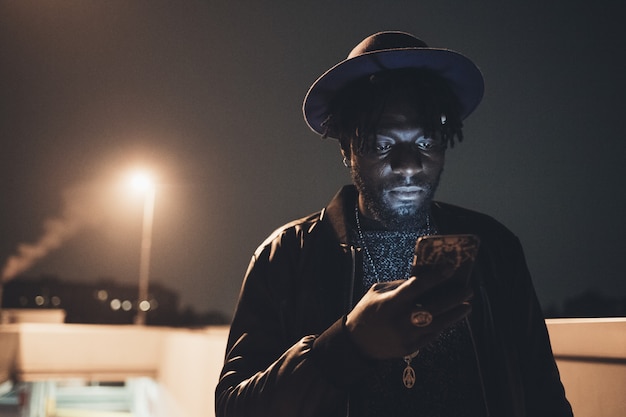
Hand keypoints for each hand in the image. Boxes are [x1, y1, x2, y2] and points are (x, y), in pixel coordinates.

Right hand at [345, 274, 471, 358]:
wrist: (357, 342)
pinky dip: (442, 325)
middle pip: (435, 307)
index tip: (449, 268)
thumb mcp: (377, 291)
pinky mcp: (410, 348)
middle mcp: (401, 320)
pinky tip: (450, 318)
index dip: (435, 277)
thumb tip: (425, 279)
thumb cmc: (367, 311)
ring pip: (438, 324)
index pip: (417, 286)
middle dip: (454, 297)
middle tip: (468, 289)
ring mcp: (407, 336)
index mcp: (391, 302)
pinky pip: (432, 335)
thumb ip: (400, 286)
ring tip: (466, 306)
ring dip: (455, 314)